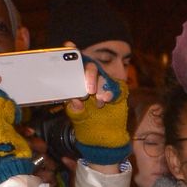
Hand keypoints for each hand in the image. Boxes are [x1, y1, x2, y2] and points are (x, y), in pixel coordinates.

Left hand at [64, 51, 130, 166]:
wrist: (106, 140)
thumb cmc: (88, 127)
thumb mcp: (77, 119)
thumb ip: (74, 109)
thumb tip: (74, 101)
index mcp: (75, 83)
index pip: (72, 63)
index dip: (70, 52)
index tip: (69, 46)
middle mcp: (89, 81)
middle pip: (89, 66)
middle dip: (89, 74)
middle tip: (88, 90)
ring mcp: (104, 85)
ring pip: (104, 75)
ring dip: (101, 85)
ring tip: (99, 101)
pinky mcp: (117, 92)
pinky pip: (116, 86)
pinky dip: (111, 92)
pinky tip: (106, 100)